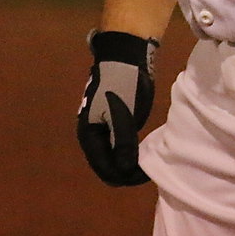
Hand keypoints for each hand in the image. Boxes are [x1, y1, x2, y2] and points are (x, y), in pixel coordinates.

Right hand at [77, 30, 158, 185]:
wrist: (124, 57)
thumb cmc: (122, 84)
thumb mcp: (122, 114)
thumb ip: (122, 143)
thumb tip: (124, 171)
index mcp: (89, 135)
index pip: (104, 168)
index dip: (122, 176)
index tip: (141, 178)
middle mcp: (93, 136)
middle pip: (106, 165)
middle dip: (124, 173)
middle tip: (145, 174)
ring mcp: (102, 130)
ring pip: (113, 157)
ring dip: (126, 164)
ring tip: (144, 168)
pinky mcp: (113, 123)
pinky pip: (118, 146)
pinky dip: (128, 153)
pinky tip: (139, 155)